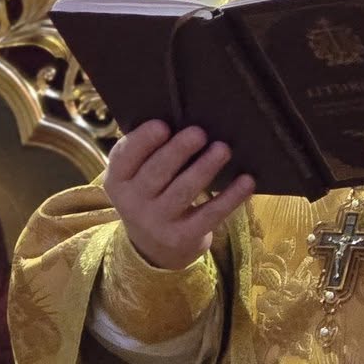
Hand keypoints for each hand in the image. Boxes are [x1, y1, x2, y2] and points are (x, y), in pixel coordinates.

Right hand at [104, 119, 254, 273]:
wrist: (152, 246)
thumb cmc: (150, 191)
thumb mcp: (136, 175)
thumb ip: (148, 151)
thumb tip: (183, 117)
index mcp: (117, 179)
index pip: (124, 158)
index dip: (142, 141)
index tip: (163, 125)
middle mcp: (132, 202)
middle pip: (156, 172)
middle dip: (178, 151)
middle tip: (199, 132)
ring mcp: (157, 222)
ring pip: (183, 191)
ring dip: (204, 169)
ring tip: (223, 149)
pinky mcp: (183, 237)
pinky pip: (210, 215)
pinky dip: (230, 197)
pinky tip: (246, 181)